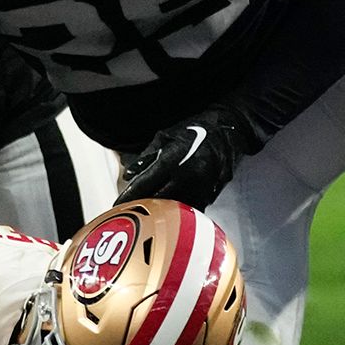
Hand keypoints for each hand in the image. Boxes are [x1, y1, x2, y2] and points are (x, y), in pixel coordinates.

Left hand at [116, 107, 250, 208]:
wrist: (228, 132)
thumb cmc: (194, 131)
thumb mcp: (166, 136)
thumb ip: (146, 156)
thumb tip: (129, 174)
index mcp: (173, 159)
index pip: (145, 183)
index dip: (129, 195)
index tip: (117, 204)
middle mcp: (187, 176)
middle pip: (157, 199)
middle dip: (141, 205)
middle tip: (128, 211)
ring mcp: (200, 187)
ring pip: (173, 207)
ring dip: (158, 210)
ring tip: (144, 212)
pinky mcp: (210, 194)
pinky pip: (188, 208)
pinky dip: (176, 210)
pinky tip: (167, 211)